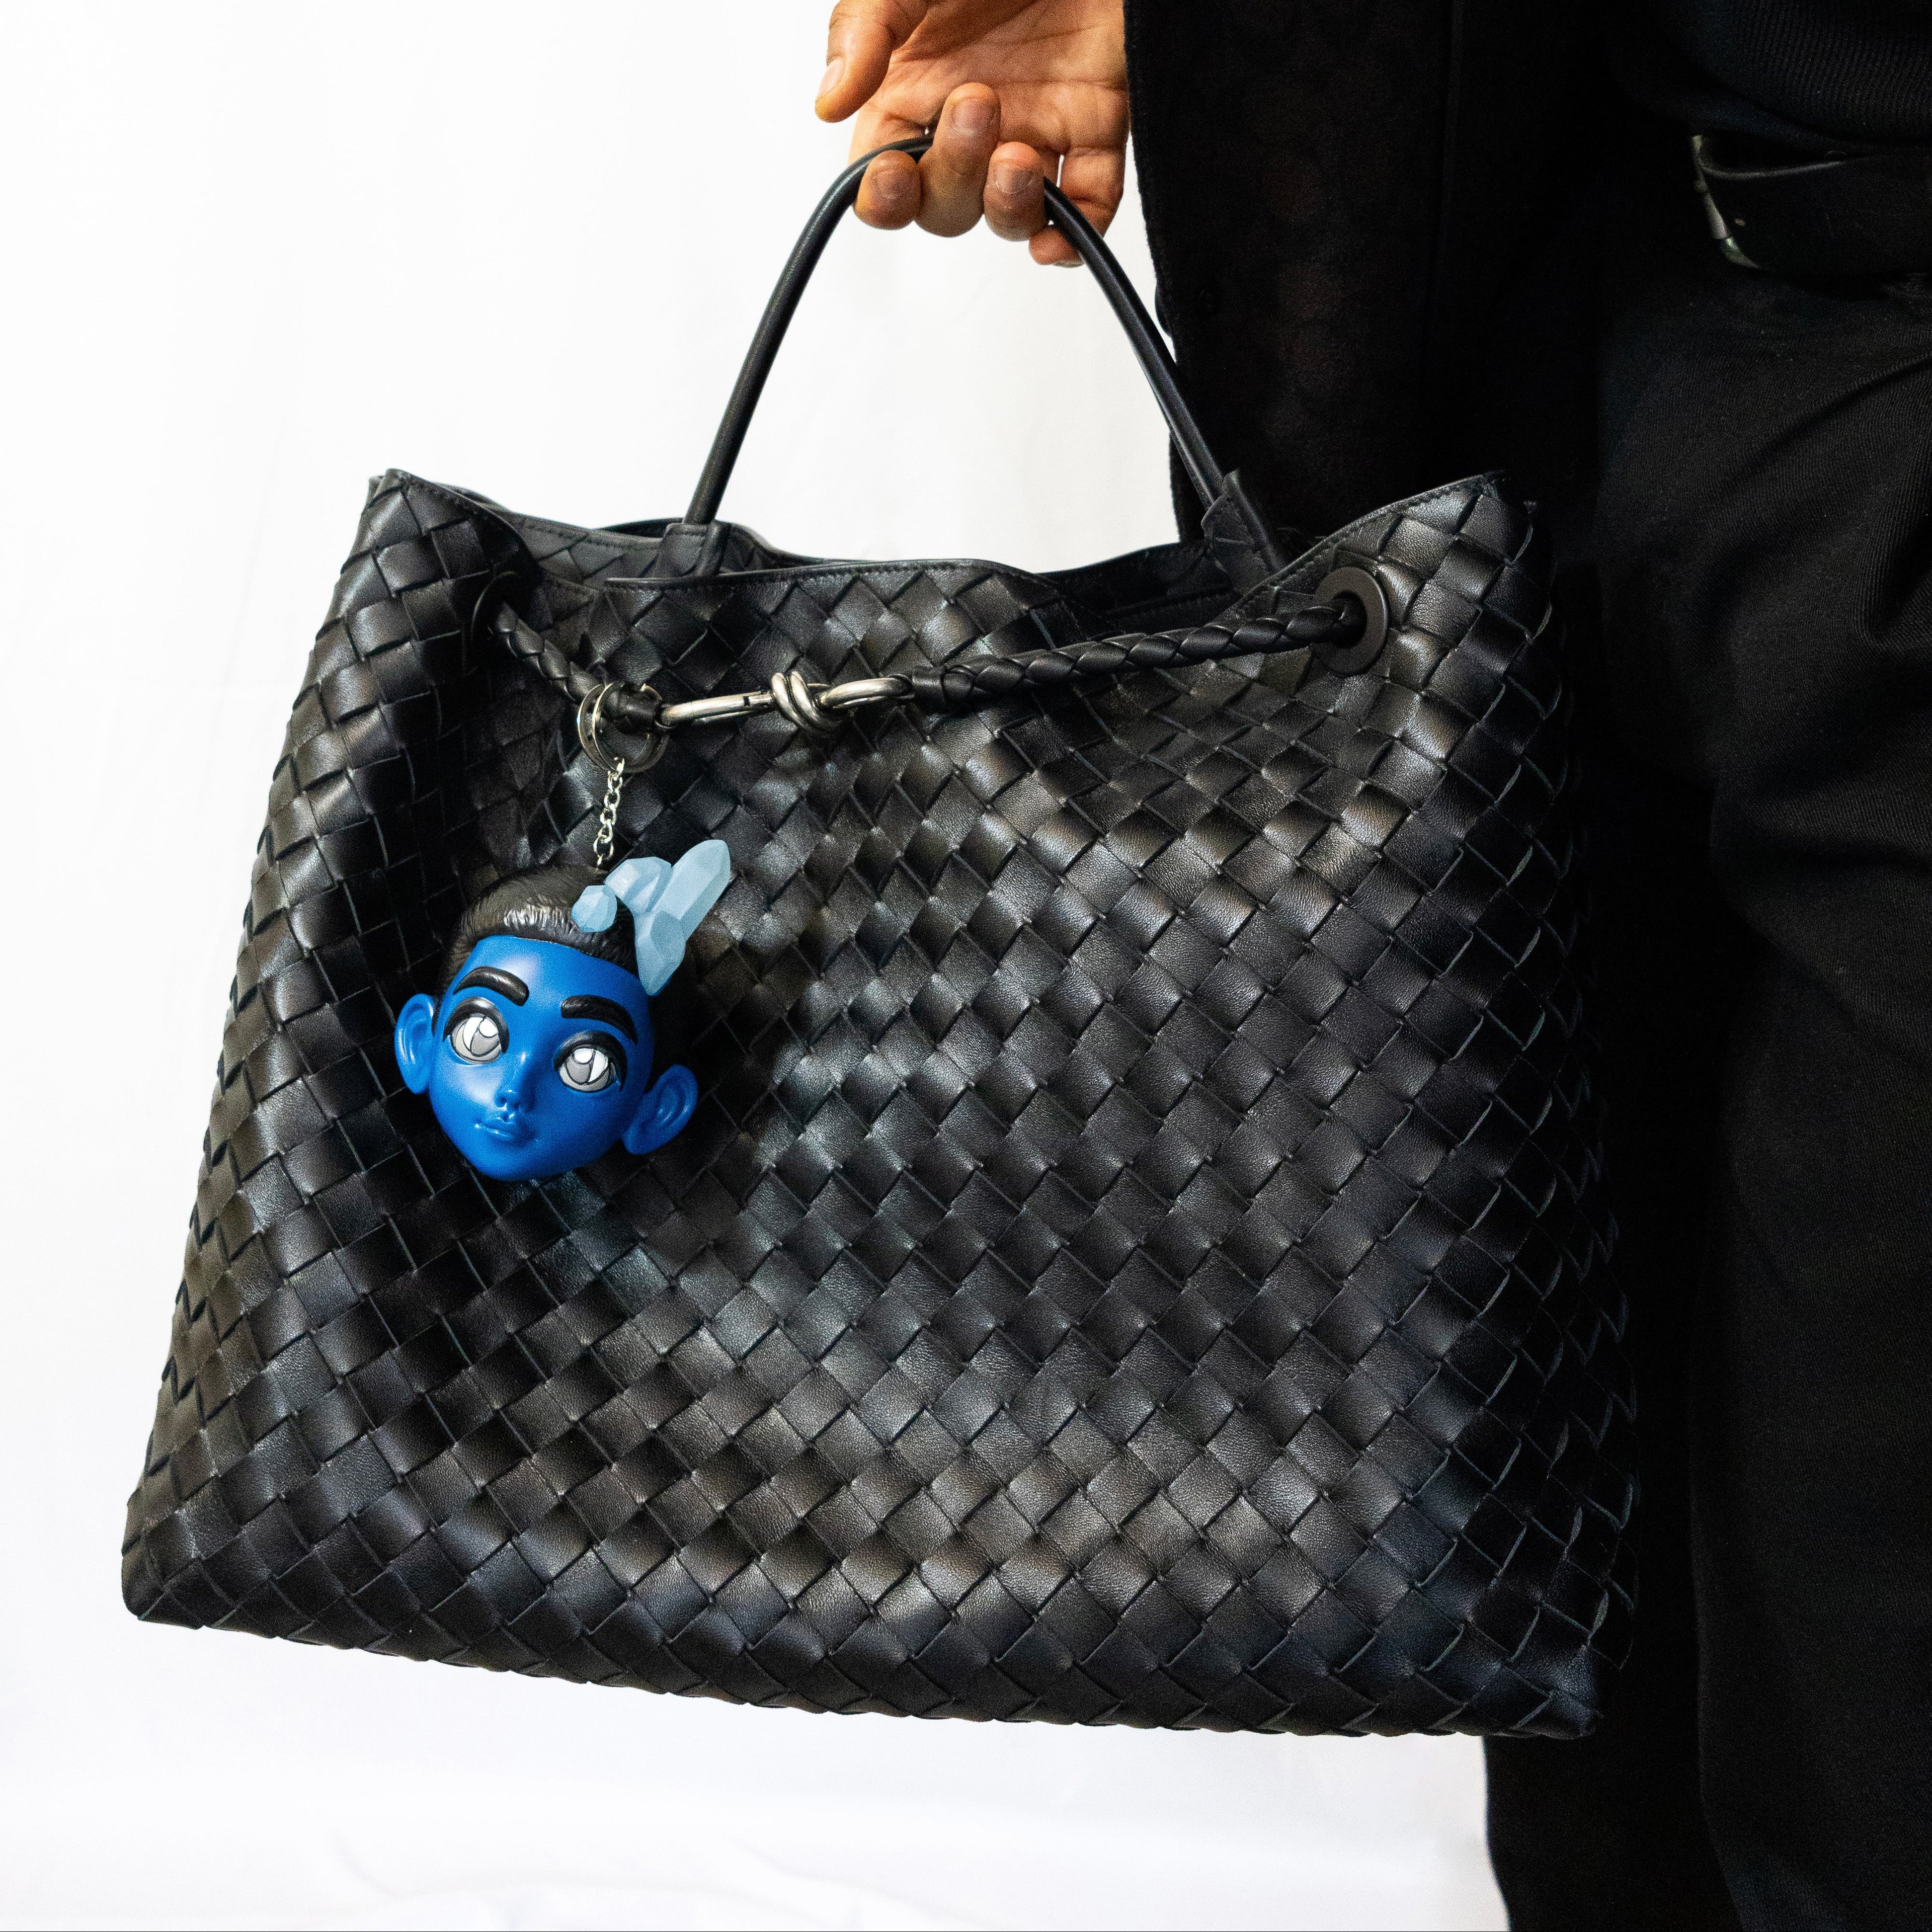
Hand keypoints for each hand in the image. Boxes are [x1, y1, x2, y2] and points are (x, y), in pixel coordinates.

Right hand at [814, 0, 1126, 266]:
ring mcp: (1032, 128)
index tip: (896, 174)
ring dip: (1007, 207)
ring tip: (1019, 156)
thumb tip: (829, 102)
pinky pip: (1087, 206)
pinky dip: (1075, 237)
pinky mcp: (1094, 126)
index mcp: (914, 87)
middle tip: (978, 103)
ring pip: (1008, 214)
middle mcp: (970, 121)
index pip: (885, 174)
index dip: (886, 196)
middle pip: (945, 206)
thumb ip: (865, 29)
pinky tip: (1058, 239)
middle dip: (955, 176)